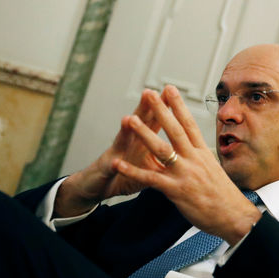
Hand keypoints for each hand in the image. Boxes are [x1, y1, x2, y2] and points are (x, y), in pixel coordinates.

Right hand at [55, 91, 167, 216]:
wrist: (97, 185)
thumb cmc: (124, 172)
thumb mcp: (146, 162)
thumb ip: (160, 152)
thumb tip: (181, 146)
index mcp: (142, 141)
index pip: (154, 120)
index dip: (163, 107)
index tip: (172, 92)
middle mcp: (129, 143)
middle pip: (138, 123)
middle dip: (144, 109)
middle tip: (151, 93)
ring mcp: (116, 155)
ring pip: (122, 140)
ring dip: (125, 131)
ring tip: (128, 119)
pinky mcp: (106, 170)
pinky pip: (111, 168)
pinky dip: (114, 166)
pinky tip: (114, 162)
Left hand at [113, 85, 260, 243]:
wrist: (233, 215)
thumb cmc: (224, 195)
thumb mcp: (214, 170)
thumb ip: (200, 160)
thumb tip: (195, 152)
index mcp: (203, 152)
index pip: (189, 123)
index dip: (178, 105)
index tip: (170, 89)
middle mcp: (194, 158)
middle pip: (174, 129)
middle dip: (161, 110)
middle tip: (149, 93)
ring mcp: (185, 173)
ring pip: (161, 149)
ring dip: (144, 133)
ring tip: (129, 119)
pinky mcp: (176, 190)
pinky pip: (150, 178)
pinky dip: (133, 171)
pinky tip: (118, 164)